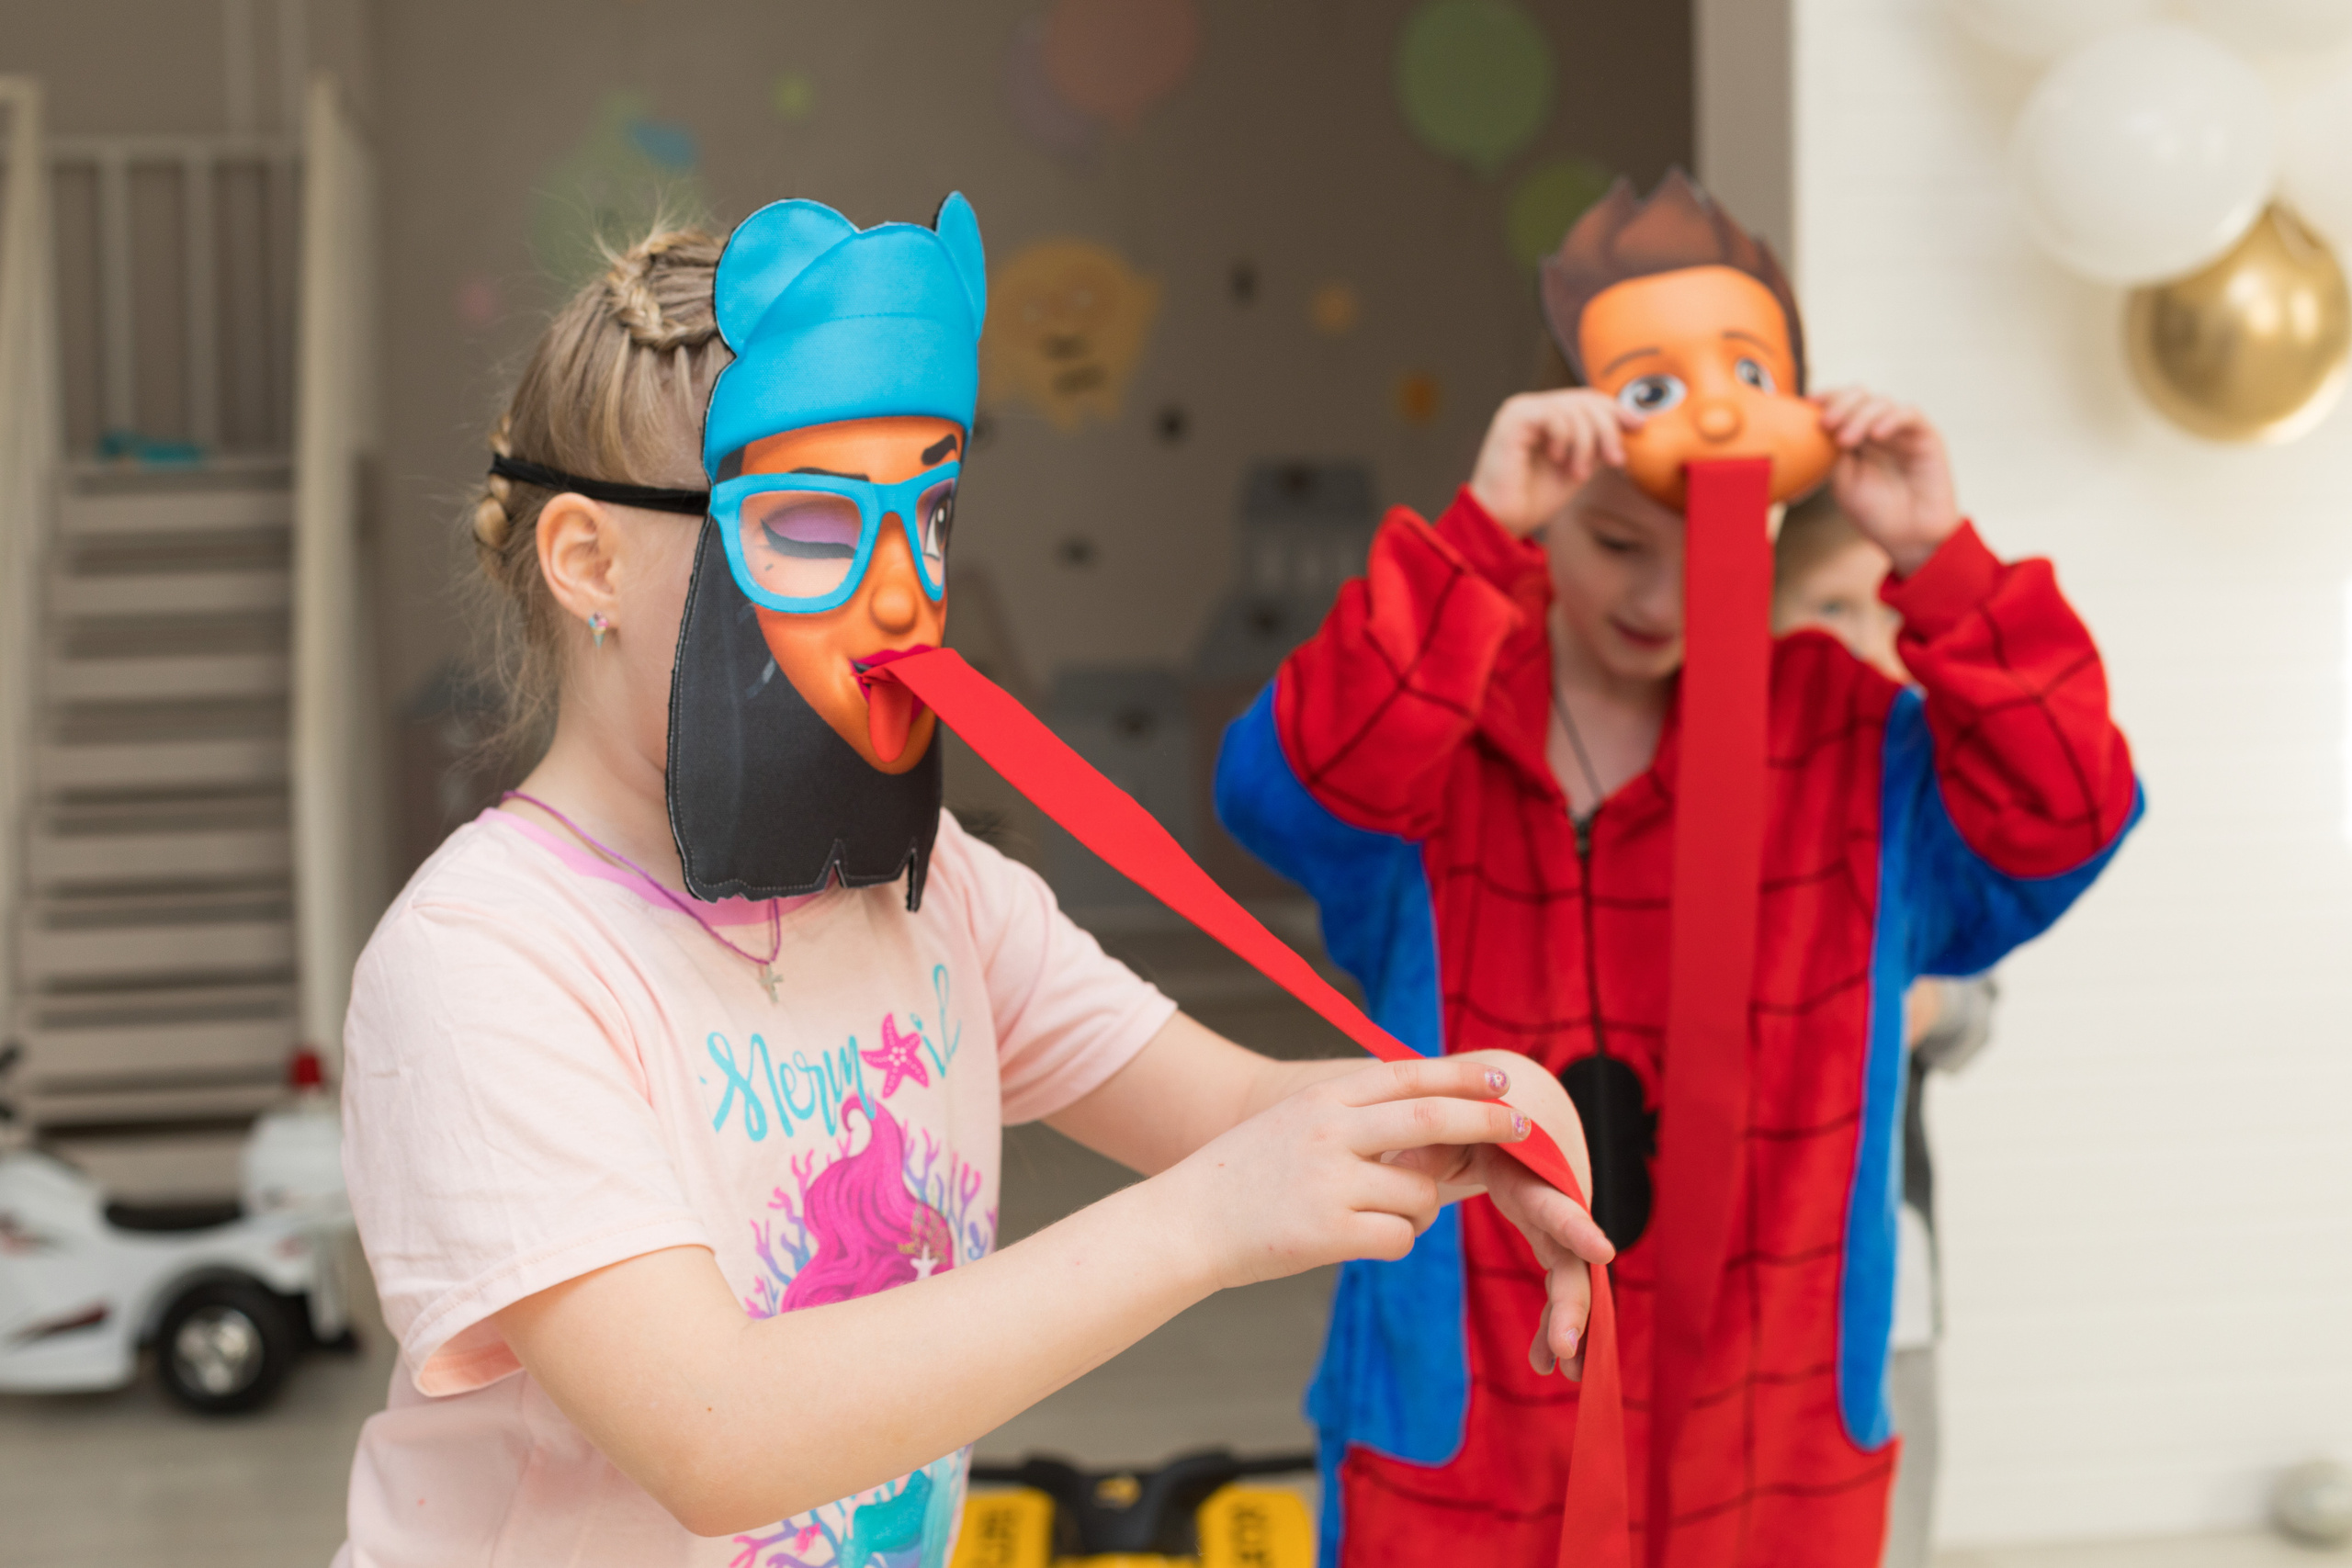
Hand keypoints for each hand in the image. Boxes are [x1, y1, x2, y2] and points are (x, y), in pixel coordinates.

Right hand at [1158, 1057, 1534, 1290]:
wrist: (1185, 1223)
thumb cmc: (1244, 1178)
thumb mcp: (1295, 1126)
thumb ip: (1354, 1119)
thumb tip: (1433, 1121)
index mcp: (1323, 1100)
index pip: (1407, 1075)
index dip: (1461, 1076)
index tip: (1502, 1078)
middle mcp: (1330, 1131)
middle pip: (1434, 1118)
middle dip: (1489, 1122)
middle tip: (1526, 1128)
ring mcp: (1330, 1181)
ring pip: (1421, 1193)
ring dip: (1418, 1209)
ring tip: (1371, 1215)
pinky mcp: (1330, 1232)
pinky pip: (1400, 1237)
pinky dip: (1392, 1241)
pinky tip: (1354, 1240)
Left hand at [1385, 1052, 1613, 1378]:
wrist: (1497, 1102)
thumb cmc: (1468, 1110)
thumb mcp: (1446, 1122)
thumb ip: (1428, 1145)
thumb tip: (1403, 1166)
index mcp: (1531, 1169)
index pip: (1558, 1200)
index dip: (1577, 1225)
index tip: (1601, 1252)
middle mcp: (1554, 1198)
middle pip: (1573, 1256)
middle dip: (1574, 1304)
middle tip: (1567, 1350)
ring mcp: (1554, 1221)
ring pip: (1571, 1278)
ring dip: (1570, 1324)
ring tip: (1562, 1370)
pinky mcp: (1546, 1235)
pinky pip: (1558, 1283)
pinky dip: (1555, 1321)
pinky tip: (1545, 1360)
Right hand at [1468, 390, 1644, 537]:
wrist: (1504, 521)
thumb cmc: (1535, 498)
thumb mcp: (1580, 465)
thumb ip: (1599, 442)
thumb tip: (1632, 421)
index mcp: (1547, 414)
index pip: (1588, 399)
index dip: (1616, 409)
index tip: (1639, 427)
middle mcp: (1533, 406)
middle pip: (1585, 400)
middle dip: (1607, 430)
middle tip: (1615, 461)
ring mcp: (1521, 410)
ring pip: (1573, 409)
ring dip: (1586, 444)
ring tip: (1577, 474)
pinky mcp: (1512, 419)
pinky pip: (1554, 415)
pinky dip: (1564, 439)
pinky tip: (1556, 459)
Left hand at [1813, 388, 1960, 577]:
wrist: (1909, 538)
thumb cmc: (1875, 513)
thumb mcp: (1843, 482)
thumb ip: (1833, 452)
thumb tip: (1818, 425)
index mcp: (1857, 437)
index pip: (1842, 404)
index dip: (1827, 397)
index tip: (1808, 403)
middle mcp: (1879, 429)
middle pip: (1860, 396)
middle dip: (1840, 404)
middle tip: (1826, 424)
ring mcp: (1903, 432)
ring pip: (1881, 402)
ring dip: (1859, 416)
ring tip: (1845, 441)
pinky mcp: (1927, 437)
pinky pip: (1909, 414)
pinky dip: (1890, 419)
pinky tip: (1875, 435)